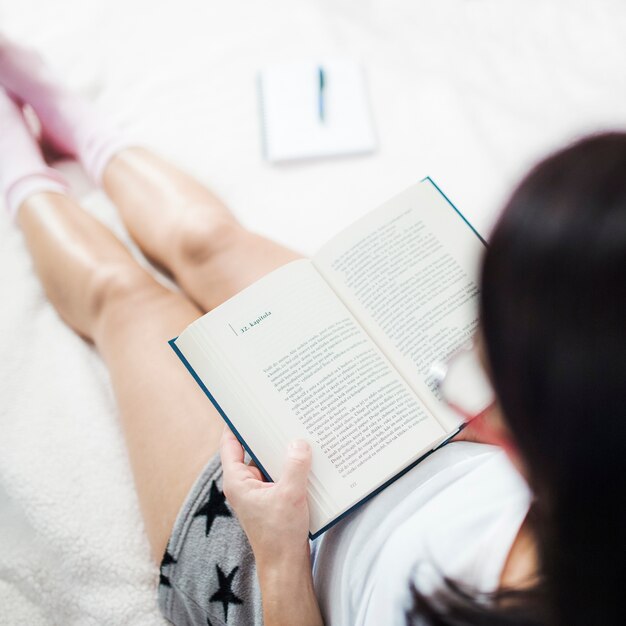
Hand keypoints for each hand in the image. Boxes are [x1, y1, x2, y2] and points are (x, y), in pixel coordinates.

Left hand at [220, 426, 311, 565]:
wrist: (286, 566)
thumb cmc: (280, 535)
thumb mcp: (290, 494)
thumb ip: (294, 465)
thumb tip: (299, 442)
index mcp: (237, 481)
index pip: (230, 443)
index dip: (237, 424)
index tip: (249, 406)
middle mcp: (244, 484)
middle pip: (252, 450)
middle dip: (267, 436)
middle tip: (281, 416)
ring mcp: (257, 492)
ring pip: (268, 463)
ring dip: (282, 453)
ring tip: (298, 435)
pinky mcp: (271, 499)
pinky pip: (278, 475)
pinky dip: (290, 467)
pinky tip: (307, 460)